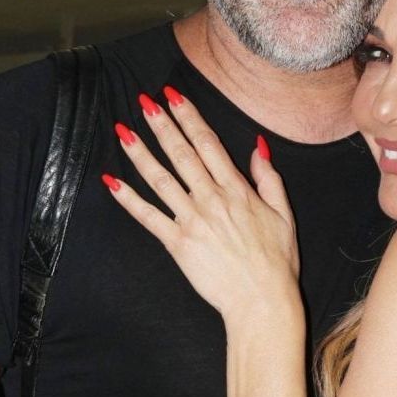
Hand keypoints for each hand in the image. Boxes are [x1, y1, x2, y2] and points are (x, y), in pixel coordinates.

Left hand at [105, 87, 300, 327]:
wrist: (262, 300)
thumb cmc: (277, 262)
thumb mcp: (284, 214)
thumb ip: (269, 179)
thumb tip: (257, 147)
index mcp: (237, 190)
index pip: (208, 143)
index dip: (189, 117)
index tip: (173, 96)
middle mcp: (212, 199)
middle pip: (182, 153)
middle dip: (161, 124)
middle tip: (144, 101)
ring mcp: (193, 220)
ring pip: (161, 179)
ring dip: (140, 153)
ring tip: (122, 130)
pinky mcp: (178, 244)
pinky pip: (148, 217)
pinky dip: (128, 199)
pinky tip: (112, 182)